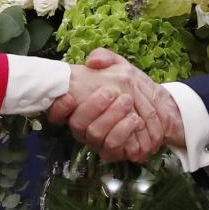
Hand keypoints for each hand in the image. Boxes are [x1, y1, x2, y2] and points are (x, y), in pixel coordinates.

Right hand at [47, 48, 179, 162]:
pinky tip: (134, 119)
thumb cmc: (127, 84)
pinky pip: (113, 146)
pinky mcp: (113, 151)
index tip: (70, 96)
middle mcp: (83, 127)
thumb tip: (92, 62)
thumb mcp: (116, 65)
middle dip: (93, 107)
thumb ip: (103, 58)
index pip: (56, 113)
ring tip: (126, 101)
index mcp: (77, 107)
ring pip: (95, 134)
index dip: (59, 108)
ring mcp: (96, 141)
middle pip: (78, 124)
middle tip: (110, 91)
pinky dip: (123, 131)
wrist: (152, 104)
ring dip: (110, 117)